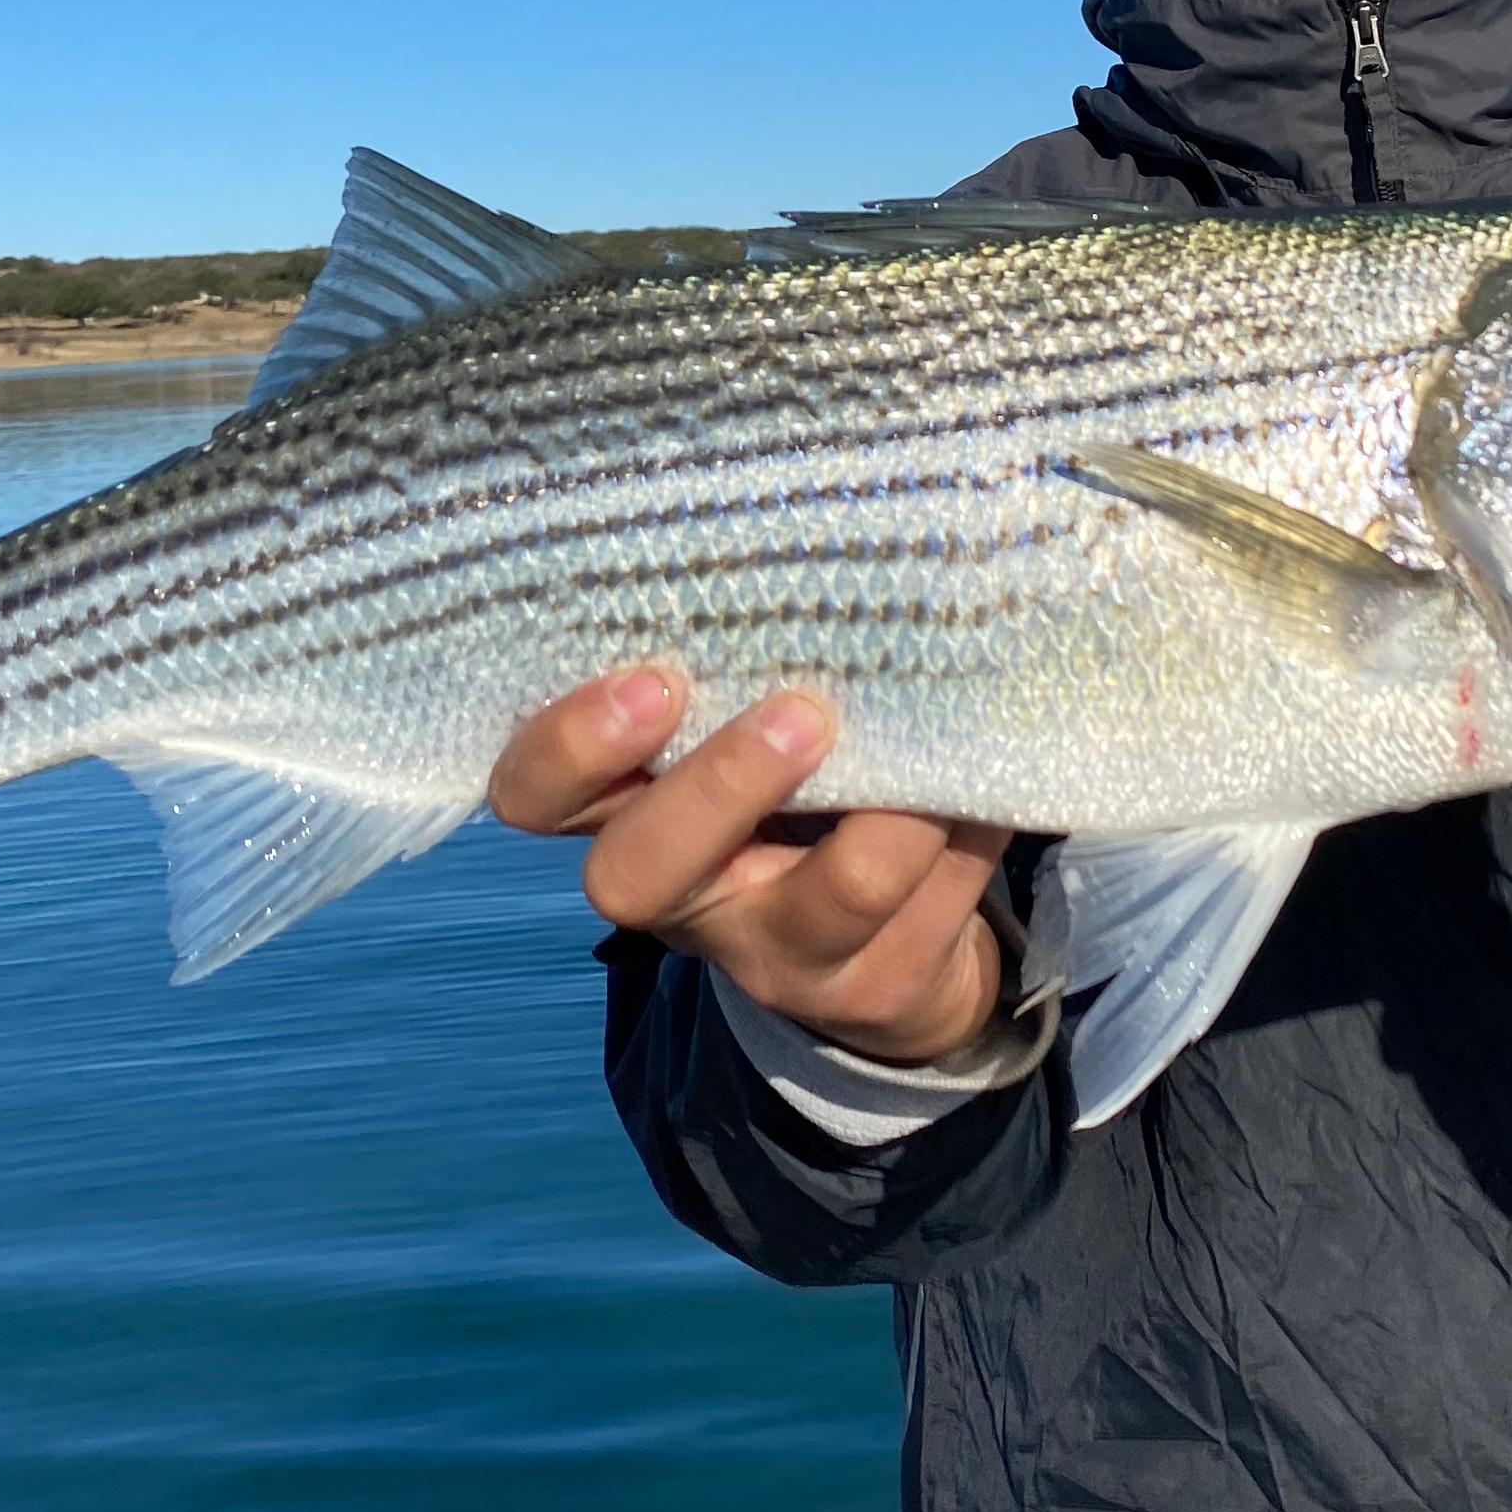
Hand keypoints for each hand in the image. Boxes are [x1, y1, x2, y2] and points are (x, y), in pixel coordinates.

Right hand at [488, 666, 1014, 1067]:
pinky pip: (928, 907)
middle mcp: (681, 898)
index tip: (655, 678)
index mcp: (624, 811)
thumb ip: (749, 656)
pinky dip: (967, 828)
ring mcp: (774, 958)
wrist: (891, 936)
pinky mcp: (872, 991)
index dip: (570, 745)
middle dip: (719, 787)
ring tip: (939, 742)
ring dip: (900, 804)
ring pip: (835, 893)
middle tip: (801, 710)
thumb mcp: (752, 716)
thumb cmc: (803, 774)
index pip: (533, 793)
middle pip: (634, 877)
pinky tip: (978, 788)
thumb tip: (807, 519)